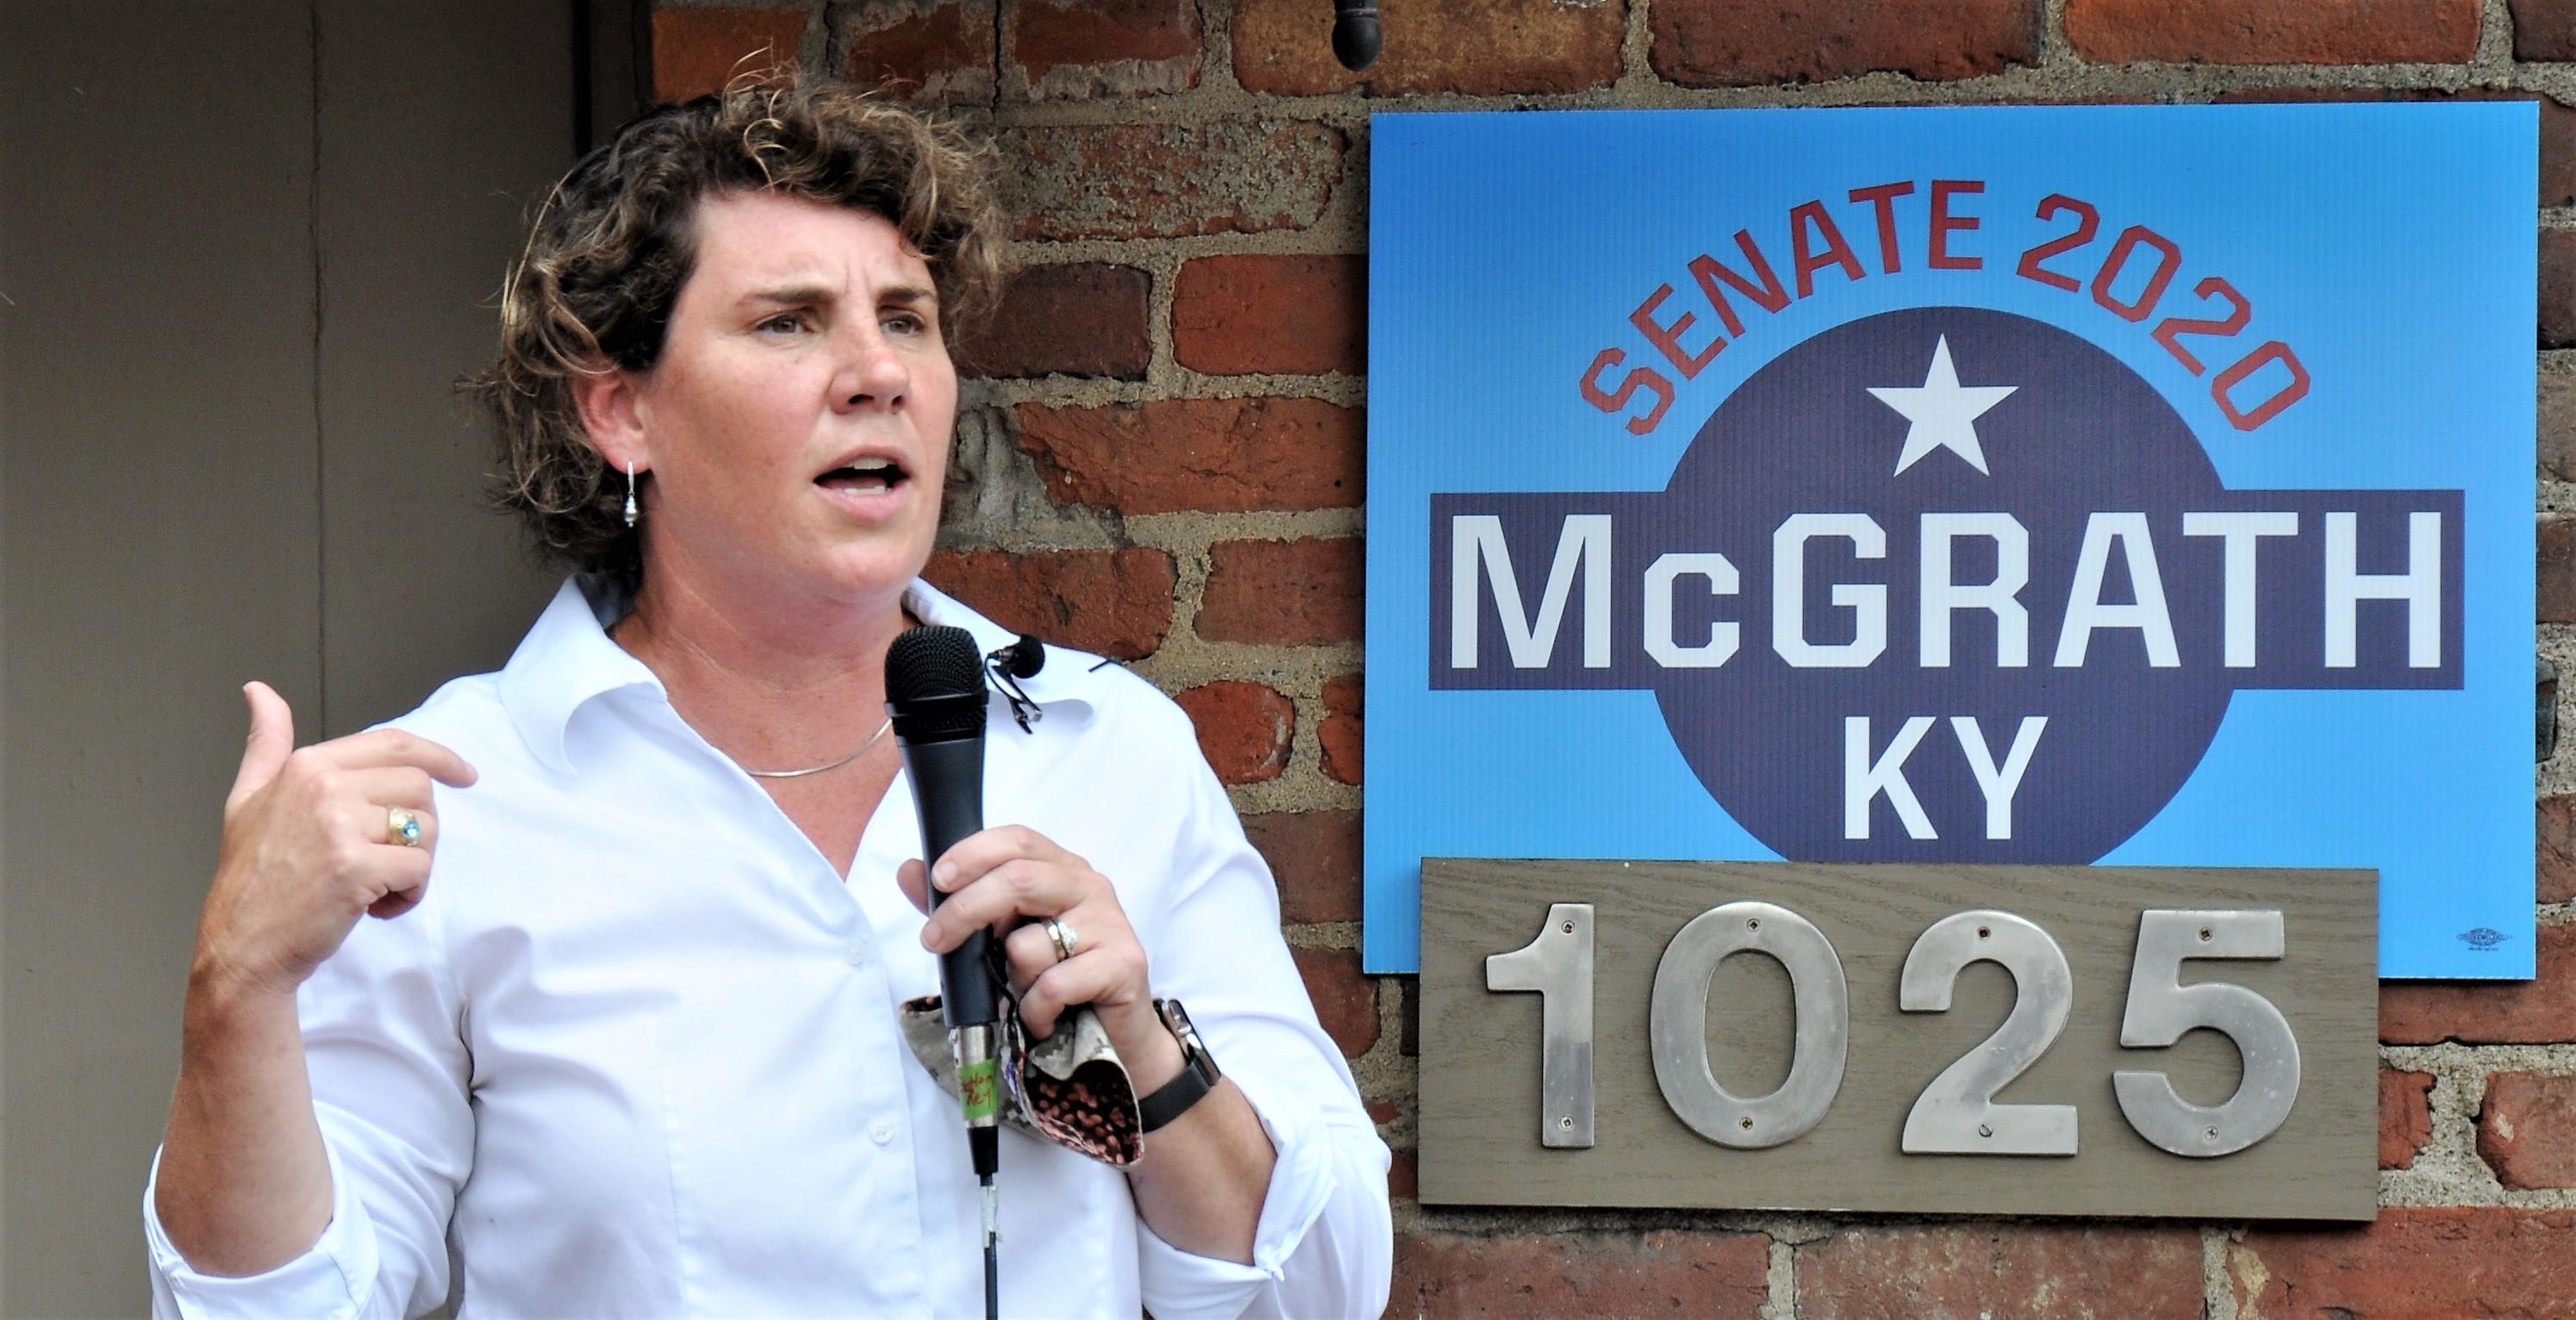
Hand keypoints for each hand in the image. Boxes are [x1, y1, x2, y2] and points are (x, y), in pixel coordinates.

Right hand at [189, 681, 476, 1001]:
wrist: (240, 947)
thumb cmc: (249, 878)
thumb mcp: (248, 797)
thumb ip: (267, 744)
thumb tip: (259, 690)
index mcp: (308, 765)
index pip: (396, 744)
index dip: (441, 757)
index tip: (466, 775)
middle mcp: (325, 786)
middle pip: (420, 788)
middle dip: (419, 828)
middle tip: (386, 861)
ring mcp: (340, 826)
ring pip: (426, 829)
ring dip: (415, 865)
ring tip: (376, 887)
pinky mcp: (356, 868)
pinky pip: (419, 870)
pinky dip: (410, 895)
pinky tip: (376, 909)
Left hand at [898, 826, 1182, 1086]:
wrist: (1113, 1042)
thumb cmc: (1056, 981)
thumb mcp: (1000, 941)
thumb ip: (960, 905)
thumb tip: (910, 871)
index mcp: (1061, 870)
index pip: (1017, 840)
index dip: (973, 853)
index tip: (938, 880)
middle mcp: (1089, 887)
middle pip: (1020, 877)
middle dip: (966, 909)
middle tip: (935, 940)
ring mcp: (1111, 924)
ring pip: (1031, 942)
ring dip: (1011, 979)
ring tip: (1024, 994)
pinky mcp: (1124, 965)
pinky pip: (1054, 985)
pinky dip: (1035, 1010)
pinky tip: (1043, 1019)